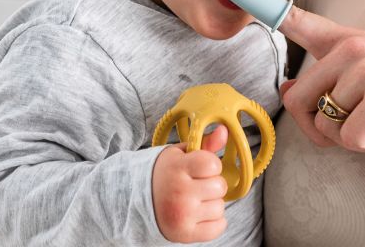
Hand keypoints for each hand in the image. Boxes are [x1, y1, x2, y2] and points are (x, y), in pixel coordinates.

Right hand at [152, 124, 228, 242]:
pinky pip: (218, 227)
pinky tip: (200, 213)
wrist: (140, 200)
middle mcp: (180, 192)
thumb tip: (225, 131)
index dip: (211, 164)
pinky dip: (214, 221)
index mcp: (177, 168)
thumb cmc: (166, 172)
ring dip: (213, 202)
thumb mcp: (181, 154)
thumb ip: (205, 144)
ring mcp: (183, 215)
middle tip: (198, 183)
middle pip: (220, 186)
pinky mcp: (185, 234)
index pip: (212, 163)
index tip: (201, 166)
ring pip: (220, 207)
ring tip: (197, 198)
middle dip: (213, 183)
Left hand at [279, 6, 364, 154]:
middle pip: (297, 99)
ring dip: (355, 135)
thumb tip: (286, 90)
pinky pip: (349, 139)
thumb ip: (327, 81)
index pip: (299, 20)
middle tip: (355, 123)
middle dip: (319, 126)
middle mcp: (352, 48)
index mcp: (347, 40)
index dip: (263, 4)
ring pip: (324, 124)